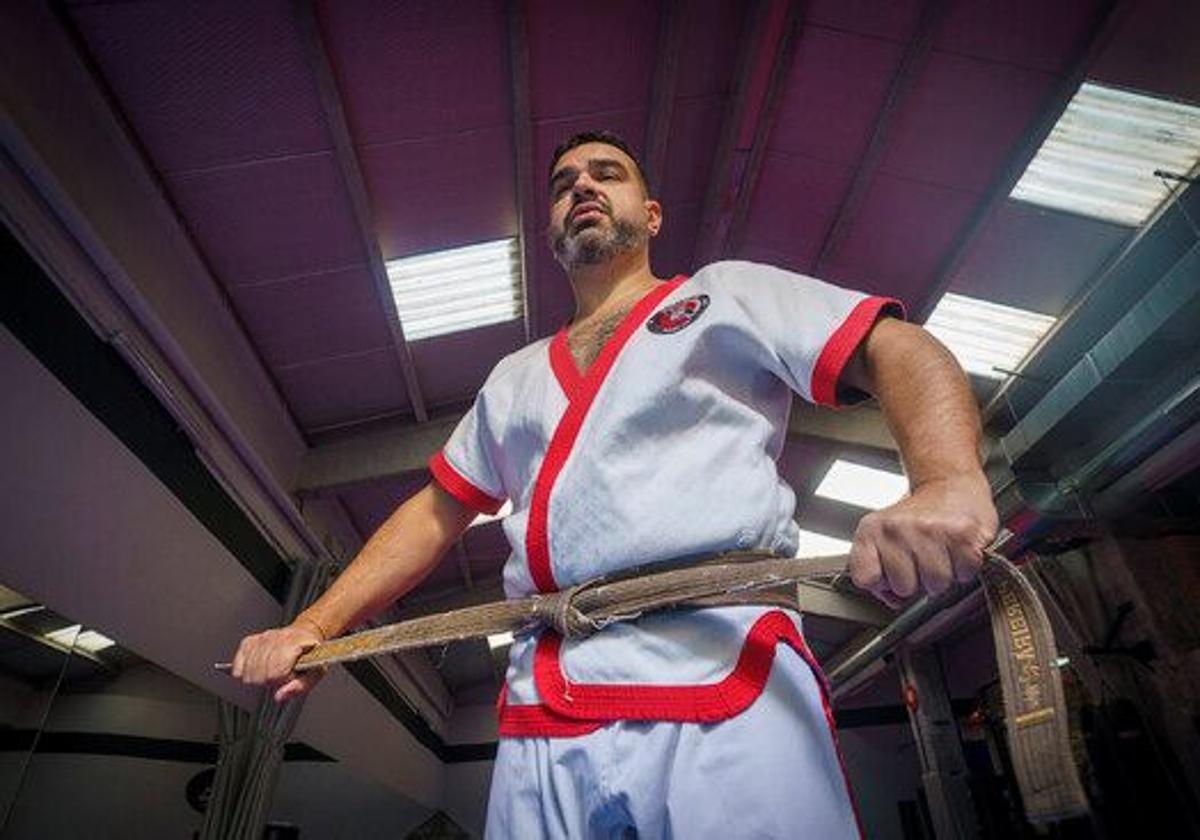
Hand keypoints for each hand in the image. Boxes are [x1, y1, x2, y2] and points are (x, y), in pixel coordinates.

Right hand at [230, 618, 325, 703]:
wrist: (306, 634)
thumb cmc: (312, 654)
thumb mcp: (316, 672)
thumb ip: (300, 686)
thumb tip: (279, 696)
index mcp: (294, 643)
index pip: (274, 672)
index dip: (280, 680)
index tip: (288, 677)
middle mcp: (275, 638)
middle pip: (259, 673)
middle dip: (269, 680)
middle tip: (280, 676)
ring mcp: (261, 638)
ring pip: (248, 670)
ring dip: (258, 677)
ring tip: (271, 672)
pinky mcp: (250, 641)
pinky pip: (238, 663)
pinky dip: (245, 671)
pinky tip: (257, 669)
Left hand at [847, 472, 997, 605]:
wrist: (949, 484)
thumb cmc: (917, 516)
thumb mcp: (884, 537)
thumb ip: (879, 572)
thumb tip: (892, 600)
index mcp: (871, 531)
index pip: (865, 578)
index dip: (882, 583)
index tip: (891, 572)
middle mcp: (896, 528)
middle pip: (903, 588)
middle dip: (917, 582)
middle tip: (923, 560)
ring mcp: (928, 531)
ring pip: (935, 585)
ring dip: (943, 576)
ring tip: (941, 554)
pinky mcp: (961, 534)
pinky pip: (963, 575)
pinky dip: (965, 569)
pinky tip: (957, 551)